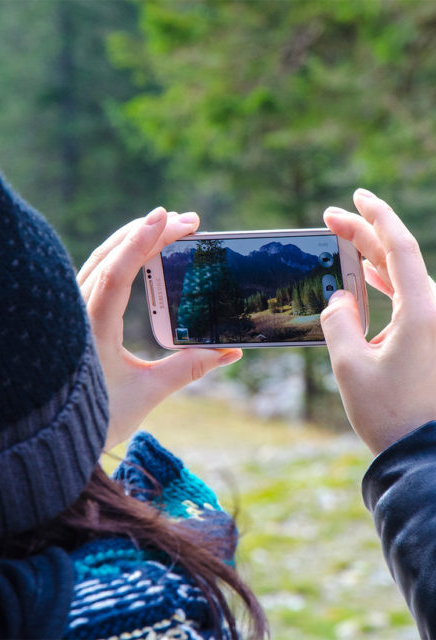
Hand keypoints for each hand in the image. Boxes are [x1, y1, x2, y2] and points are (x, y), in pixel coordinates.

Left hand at [77, 207, 241, 449]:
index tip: (169, 217)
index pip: (117, 273)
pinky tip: (138, 252)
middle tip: (187, 221)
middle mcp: (77, 313)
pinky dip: (119, 256)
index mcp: (92, 329)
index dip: (142, 241)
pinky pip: (96, 274)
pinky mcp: (76, 316)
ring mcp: (73, 312)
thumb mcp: (148, 393)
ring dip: (132, 239)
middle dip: (147, 232)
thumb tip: (229, 352)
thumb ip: (188, 368)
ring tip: (166, 226)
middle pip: (109, 257)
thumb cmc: (99, 418)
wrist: (54, 438)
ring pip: (99, 261)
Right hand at [321, 188, 435, 454]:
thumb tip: (340, 297)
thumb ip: (338, 321)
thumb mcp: (350, 366)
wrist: (423, 455)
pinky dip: (385, 285)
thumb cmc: (389, 414)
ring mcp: (435, 325)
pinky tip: (366, 279)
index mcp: (422, 311)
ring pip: (403, 277)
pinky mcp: (431, 339)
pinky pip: (408, 298)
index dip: (376, 216)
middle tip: (333, 218)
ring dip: (373, 259)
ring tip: (345, 243)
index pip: (399, 246)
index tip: (355, 197)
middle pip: (399, 257)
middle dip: (365, 234)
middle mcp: (435, 312)